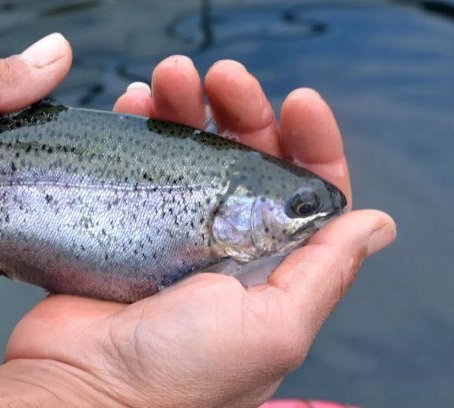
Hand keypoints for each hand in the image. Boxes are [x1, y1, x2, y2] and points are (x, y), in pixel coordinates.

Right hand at [0, 57, 395, 406]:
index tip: (298, 102)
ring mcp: (167, 233)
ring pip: (188, 152)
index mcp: (270, 272)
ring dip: (184, 107)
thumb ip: (323, 274)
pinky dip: (136, 127)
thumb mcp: (272, 329)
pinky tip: (133, 104)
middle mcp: (223, 248)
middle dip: (239, 108)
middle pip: (244, 158)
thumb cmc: (175, 375)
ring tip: (166, 79)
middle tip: (221, 77)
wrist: (77, 388)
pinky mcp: (118, 224)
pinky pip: (134, 162)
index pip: (307, 193)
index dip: (309, 143)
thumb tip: (376, 225)